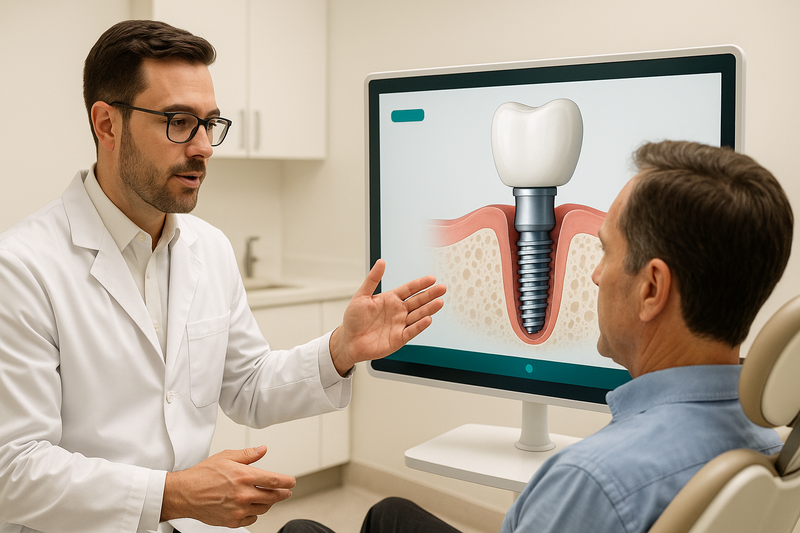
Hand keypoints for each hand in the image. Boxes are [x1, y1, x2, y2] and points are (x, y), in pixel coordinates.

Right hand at [161, 446, 294, 527]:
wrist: (185, 493)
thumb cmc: (203, 474)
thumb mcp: (226, 456)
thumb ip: (248, 454)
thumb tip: (263, 449)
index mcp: (245, 476)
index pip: (275, 480)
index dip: (287, 482)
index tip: (292, 482)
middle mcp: (244, 494)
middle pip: (273, 496)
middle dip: (283, 493)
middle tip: (286, 491)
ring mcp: (239, 510)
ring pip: (264, 508)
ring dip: (269, 502)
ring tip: (267, 497)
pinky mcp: (232, 521)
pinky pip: (252, 519)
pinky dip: (254, 513)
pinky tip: (251, 507)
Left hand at [330, 259, 445, 374]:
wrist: (349, 341)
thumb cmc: (353, 319)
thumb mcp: (361, 296)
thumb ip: (372, 279)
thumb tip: (381, 262)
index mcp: (391, 299)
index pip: (409, 289)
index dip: (420, 284)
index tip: (432, 278)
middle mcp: (398, 311)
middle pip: (418, 301)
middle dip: (430, 294)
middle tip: (442, 288)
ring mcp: (400, 324)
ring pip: (418, 315)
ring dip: (429, 309)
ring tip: (439, 302)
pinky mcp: (399, 338)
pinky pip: (411, 331)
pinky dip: (420, 326)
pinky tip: (427, 319)